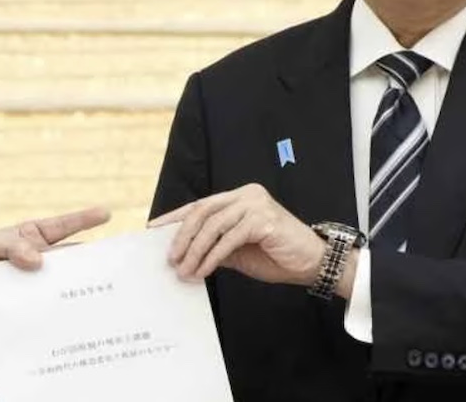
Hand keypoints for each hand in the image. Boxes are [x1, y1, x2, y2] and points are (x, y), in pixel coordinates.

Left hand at [0, 207, 110, 346]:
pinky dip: (55, 315)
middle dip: (89, 262)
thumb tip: (38, 260)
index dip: (83, 220)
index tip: (106, 214)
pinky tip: (69, 321)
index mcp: (28, 239)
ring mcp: (31, 288)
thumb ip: (10, 246)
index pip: (60, 228)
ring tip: (99, 296)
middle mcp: (35, 263)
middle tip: (111, 266)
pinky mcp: (24, 311)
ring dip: (76, 292)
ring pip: (59, 288)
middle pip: (67, 261)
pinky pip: (43, 312)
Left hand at [149, 183, 325, 286]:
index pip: (200, 205)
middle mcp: (246, 195)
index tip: (154, 230)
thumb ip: (214, 246)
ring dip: (194, 250)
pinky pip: (229, 239)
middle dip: (182, 237)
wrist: (311, 264)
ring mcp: (255, 204)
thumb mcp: (237, 251)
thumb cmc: (276, 256)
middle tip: (170, 259)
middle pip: (202, 211)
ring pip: (213, 225)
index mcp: (239, 197)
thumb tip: (183, 254)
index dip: (175, 217)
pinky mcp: (263, 219)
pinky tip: (203, 270)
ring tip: (184, 270)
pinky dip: (212, 256)